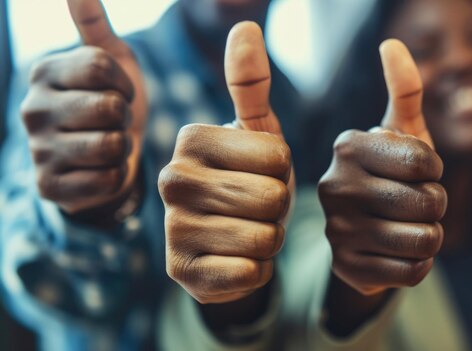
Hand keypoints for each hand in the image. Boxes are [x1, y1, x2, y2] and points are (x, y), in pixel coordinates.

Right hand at [20, 0, 146, 214]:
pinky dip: (117, 175)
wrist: (107, 157)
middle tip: (114, 122)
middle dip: (125, 117)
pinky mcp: (49, 187)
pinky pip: (108, 179)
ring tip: (111, 144)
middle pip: (109, 107)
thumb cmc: (111, 102)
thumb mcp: (111, 61)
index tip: (120, 92)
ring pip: (111, 145)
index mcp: (43, 72)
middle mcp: (32, 109)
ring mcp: (37, 151)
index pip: (99, 66)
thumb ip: (95, 26)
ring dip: (123, 147)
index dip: (124, 83)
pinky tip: (102, 170)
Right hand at [159, 22, 291, 303]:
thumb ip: (251, 83)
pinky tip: (239, 258)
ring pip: (263, 237)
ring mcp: (171, 229)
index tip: (264, 172)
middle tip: (259, 206)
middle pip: (270, 198)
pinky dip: (258, 269)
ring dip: (271, 238)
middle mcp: (171, 179)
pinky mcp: (181, 273)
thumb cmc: (249, 179)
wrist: (229, 240)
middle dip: (279, 207)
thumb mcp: (257, 132)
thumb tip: (244, 26)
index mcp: (190, 138)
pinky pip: (249, 273)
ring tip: (251, 229)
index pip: (277, 157)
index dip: (286, 170)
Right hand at [318, 39, 445, 295]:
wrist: (361, 233)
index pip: (425, 163)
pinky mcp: (346, 268)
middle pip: (430, 203)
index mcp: (349, 147)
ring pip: (426, 241)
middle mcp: (336, 186)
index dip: (436, 172)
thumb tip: (392, 44)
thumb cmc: (391, 175)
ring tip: (410, 227)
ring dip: (432, 236)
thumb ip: (404, 90)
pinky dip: (419, 264)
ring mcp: (337, 230)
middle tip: (416, 204)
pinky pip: (414, 272)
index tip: (422, 173)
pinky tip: (399, 251)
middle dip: (436, 206)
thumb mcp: (401, 134)